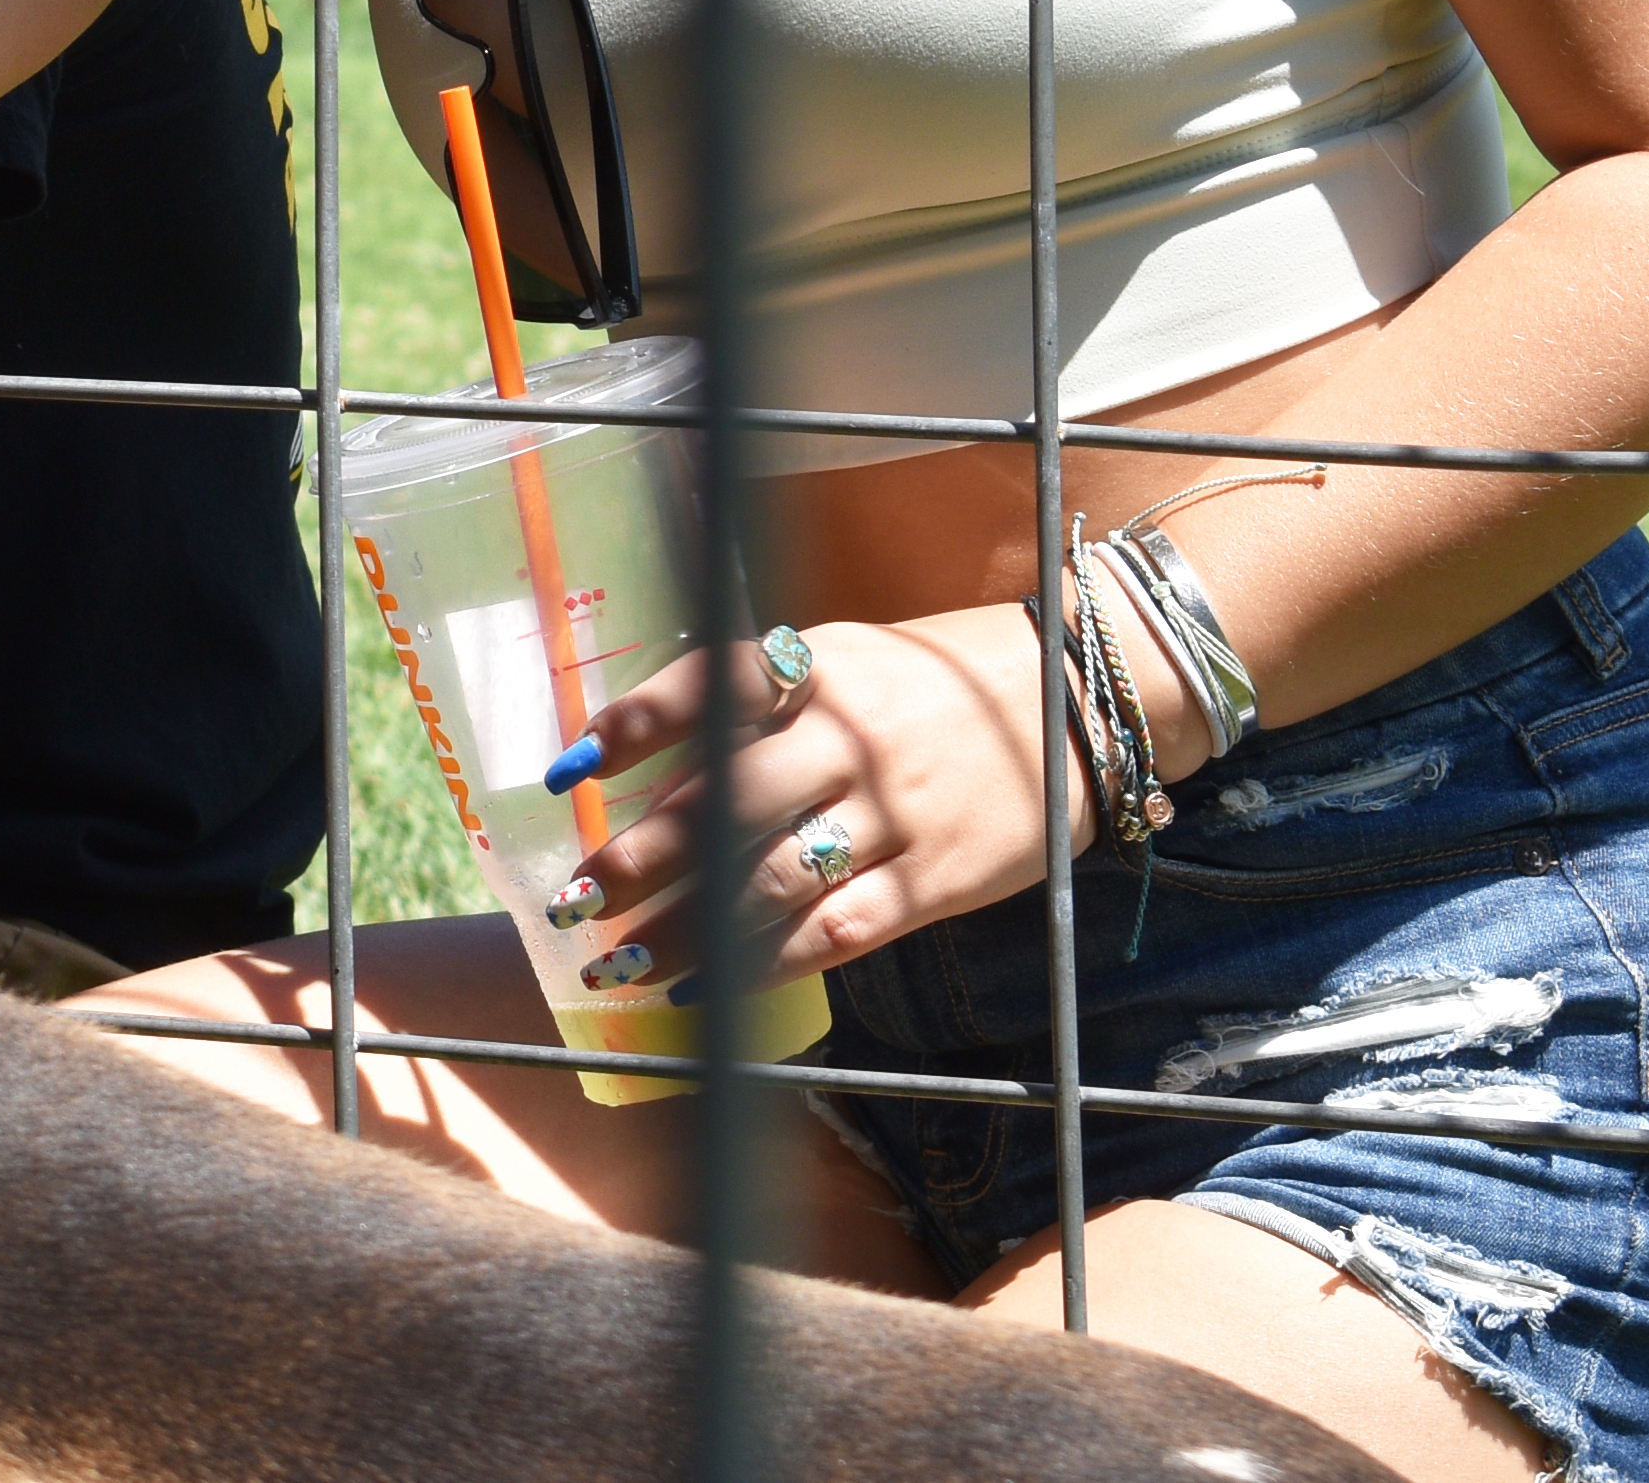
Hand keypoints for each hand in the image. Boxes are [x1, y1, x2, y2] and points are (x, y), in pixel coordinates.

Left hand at [544, 602, 1190, 999]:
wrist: (1080, 702)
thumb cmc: (934, 683)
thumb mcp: (849, 658)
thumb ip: (763, 707)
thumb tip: (654, 773)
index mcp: (820, 668)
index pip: (713, 686)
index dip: (636, 726)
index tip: (569, 771)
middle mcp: (851, 737)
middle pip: (726, 802)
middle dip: (640, 859)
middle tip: (573, 903)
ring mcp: (894, 811)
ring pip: (769, 880)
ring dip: (687, 929)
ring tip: (620, 964)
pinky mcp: (935, 879)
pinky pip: (837, 931)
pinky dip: (764, 965)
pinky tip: (708, 990)